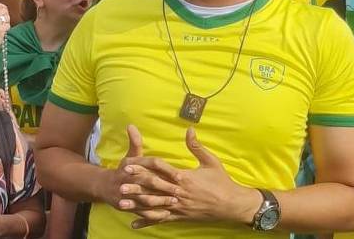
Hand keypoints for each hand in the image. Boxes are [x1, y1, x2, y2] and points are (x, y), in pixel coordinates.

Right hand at [0, 3, 9, 50]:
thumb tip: (4, 6)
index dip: (3, 8)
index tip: (2, 14)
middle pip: (4, 10)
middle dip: (5, 16)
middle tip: (1, 23)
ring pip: (7, 17)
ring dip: (6, 22)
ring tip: (1, 27)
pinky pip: (8, 25)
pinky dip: (7, 29)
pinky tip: (2, 32)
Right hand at [95, 125, 180, 226]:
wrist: (104, 186)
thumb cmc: (123, 171)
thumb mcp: (129, 156)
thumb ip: (135, 142)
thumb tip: (131, 125)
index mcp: (131, 164)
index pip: (150, 163)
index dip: (165, 169)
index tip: (179, 175)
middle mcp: (127, 178)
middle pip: (147, 181)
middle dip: (164, 186)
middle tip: (179, 191)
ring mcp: (126, 193)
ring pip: (145, 198)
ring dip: (160, 201)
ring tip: (173, 203)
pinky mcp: (126, 206)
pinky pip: (141, 211)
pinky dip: (152, 214)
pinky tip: (165, 215)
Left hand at [133, 128, 260, 228]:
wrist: (233, 205)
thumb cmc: (222, 182)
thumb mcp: (211, 161)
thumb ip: (197, 146)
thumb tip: (189, 128)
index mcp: (184, 177)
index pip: (159, 169)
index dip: (143, 165)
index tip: (129, 163)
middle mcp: (179, 193)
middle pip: (153, 188)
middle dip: (136, 186)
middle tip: (120, 183)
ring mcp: (178, 206)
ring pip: (154, 206)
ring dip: (137, 204)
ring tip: (122, 203)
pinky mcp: (181, 217)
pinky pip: (162, 219)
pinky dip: (148, 221)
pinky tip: (134, 223)